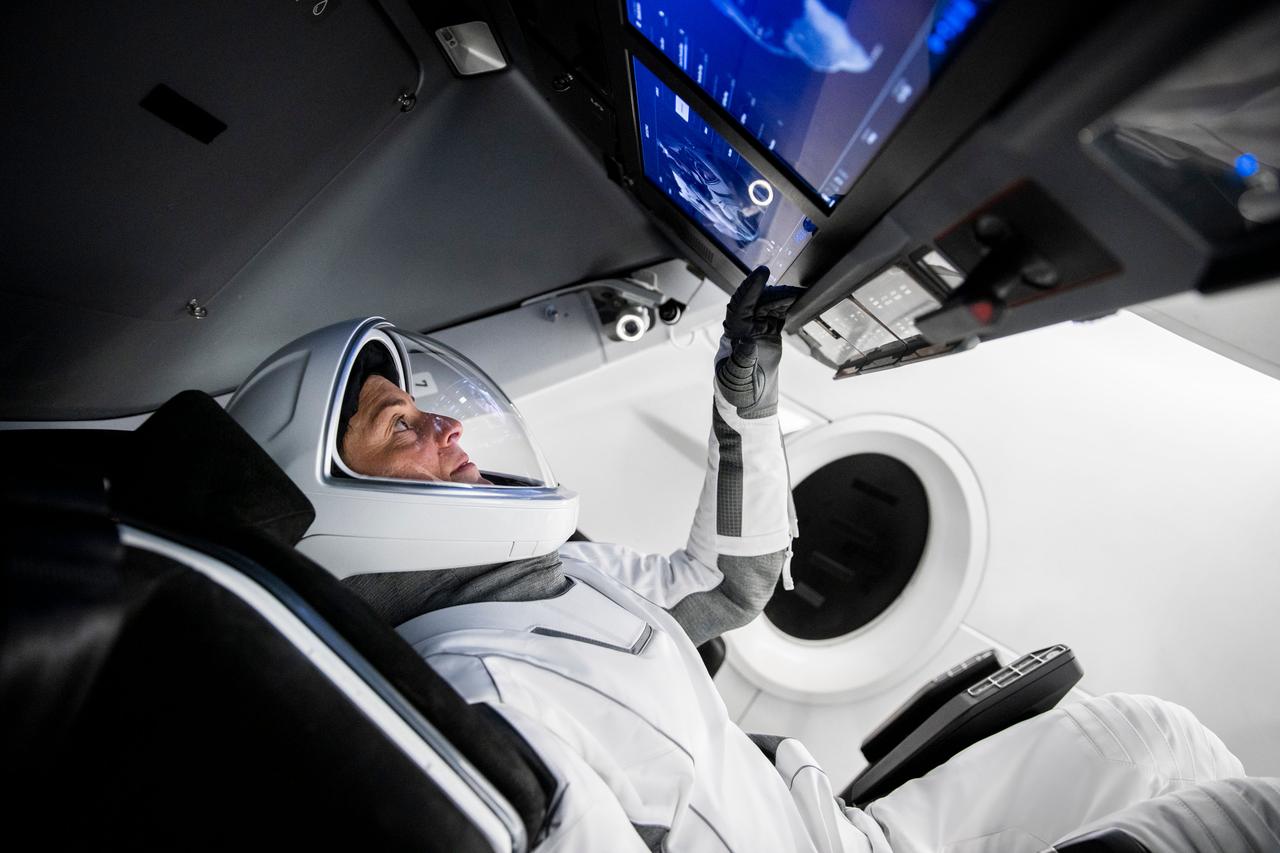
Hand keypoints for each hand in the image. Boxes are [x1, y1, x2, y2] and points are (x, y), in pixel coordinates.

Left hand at [716, 267, 801, 417]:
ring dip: (783, 298)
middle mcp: (743, 328)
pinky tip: (798, 302)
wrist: (748, 404)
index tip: (763, 273)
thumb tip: (746, 342)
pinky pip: (777, 314)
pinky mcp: (768, 334)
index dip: (751, 287)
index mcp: (733, 335)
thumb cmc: (737, 393)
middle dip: (774, 292)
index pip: (740, 305)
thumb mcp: (737, 380)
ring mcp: (756, 330)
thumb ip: (741, 362)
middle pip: (757, 300)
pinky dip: (787, 306)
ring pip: (768, 304)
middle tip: (794, 291)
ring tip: (799, 295)